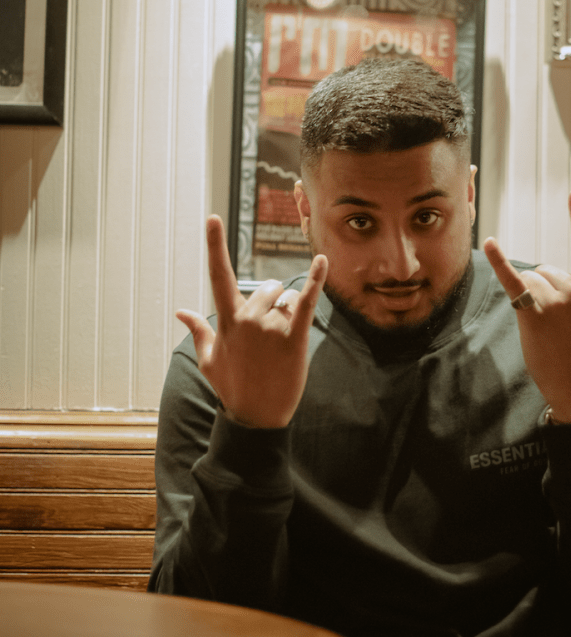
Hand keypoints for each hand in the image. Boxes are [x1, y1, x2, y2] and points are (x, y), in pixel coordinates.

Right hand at [176, 215, 327, 428]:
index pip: (218, 275)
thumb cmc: (233, 386)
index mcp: (227, 320)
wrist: (256, 418)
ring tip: (281, 347)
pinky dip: (316, 280)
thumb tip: (181, 311)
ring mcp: (270, 328)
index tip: (213, 218)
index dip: (215, 245)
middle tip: (269, 338)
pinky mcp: (294, 337)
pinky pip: (306, 302)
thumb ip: (198, 330)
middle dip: (272, 302)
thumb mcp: (209, 359)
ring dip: (288, 313)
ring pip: (286, 299)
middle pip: (266, 288)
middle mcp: (247, 318)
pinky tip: (323, 261)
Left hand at [483, 191, 570, 423]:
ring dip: (530, 299)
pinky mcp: (533, 314)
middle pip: (546, 270)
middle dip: (544, 289)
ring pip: (530, 280)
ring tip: (545, 329)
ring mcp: (555, 301)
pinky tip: (489, 243)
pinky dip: (499, 262)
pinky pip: (513, 282)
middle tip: (553, 324)